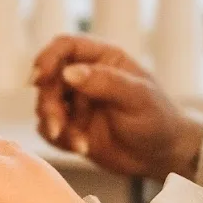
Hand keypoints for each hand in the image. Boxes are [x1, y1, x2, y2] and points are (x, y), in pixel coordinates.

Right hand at [31, 35, 202, 180]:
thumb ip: (105, 82)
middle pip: (49, 79)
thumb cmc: (158, 120)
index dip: (48, 58)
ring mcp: (76, 103)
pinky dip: (59, 140)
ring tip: (79, 144)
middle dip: (49, 104)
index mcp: (103, 59)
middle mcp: (85, 77)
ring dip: (55, 125)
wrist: (162, 156)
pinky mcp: (71, 127)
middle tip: (58, 126)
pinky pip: (49, 129)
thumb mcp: (137, 98)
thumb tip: (69, 72)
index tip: (40, 77)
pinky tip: (81, 148)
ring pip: (45, 106)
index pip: (65, 47)